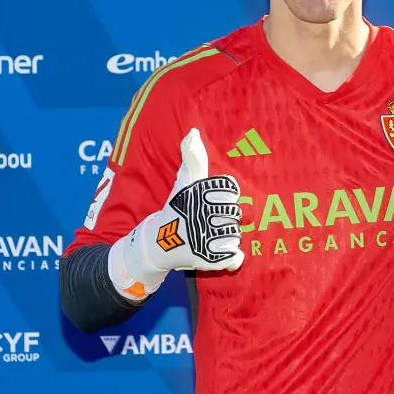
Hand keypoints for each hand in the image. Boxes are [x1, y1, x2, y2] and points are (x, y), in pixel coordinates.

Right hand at [108, 128, 244, 299]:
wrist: (158, 244)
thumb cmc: (177, 209)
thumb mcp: (185, 182)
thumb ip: (193, 158)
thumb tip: (194, 132)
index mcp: (197, 194)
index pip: (231, 190)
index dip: (225, 196)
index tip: (212, 201)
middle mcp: (200, 215)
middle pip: (235, 212)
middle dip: (225, 217)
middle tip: (208, 220)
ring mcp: (203, 239)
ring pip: (235, 233)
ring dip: (227, 236)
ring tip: (211, 235)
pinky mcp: (206, 261)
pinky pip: (234, 257)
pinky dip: (233, 257)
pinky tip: (225, 253)